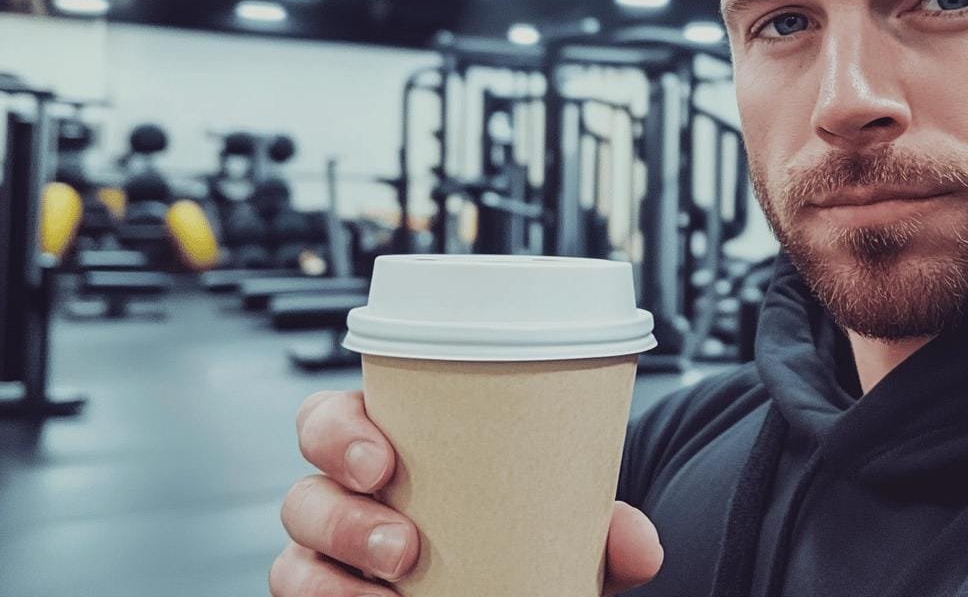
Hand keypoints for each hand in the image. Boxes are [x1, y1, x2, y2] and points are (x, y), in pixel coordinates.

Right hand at [270, 390, 662, 595]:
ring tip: (393, 596)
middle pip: (302, 495)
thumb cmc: (520, 526)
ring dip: (332, 583)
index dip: (336, 434)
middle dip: (342, 519)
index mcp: (387, 445)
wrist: (529, 577)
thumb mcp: (560, 521)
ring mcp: (332, 560)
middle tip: (406, 546)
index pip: (326, 420)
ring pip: (293, 562)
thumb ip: (602, 528)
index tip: (382, 460)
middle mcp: (345, 499)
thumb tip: (641, 544)